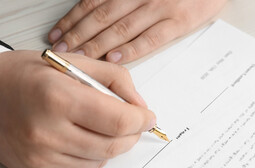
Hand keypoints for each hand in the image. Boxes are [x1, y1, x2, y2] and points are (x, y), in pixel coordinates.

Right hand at [0, 50, 154, 167]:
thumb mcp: (74, 62)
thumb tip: (140, 106)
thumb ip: (115, 80)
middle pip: (113, 146)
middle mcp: (47, 132)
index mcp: (58, 98)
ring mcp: (41, 156)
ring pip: (101, 160)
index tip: (148, 117)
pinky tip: (82, 136)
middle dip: (132, 134)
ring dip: (112, 144)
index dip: (141, 120)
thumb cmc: (27, 75)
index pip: (118, 121)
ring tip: (103, 125)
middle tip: (133, 123)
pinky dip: (93, 154)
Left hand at [48, 0, 226, 63]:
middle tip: (63, 50)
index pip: (94, 2)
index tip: (59, 33)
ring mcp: (160, 8)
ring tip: (81, 57)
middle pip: (103, 17)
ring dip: (97, 44)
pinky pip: (150, 39)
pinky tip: (114, 58)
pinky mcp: (178, 22)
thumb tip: (99, 9)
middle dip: (79, 35)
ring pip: (121, 28)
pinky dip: (131, 49)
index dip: (74, 19)